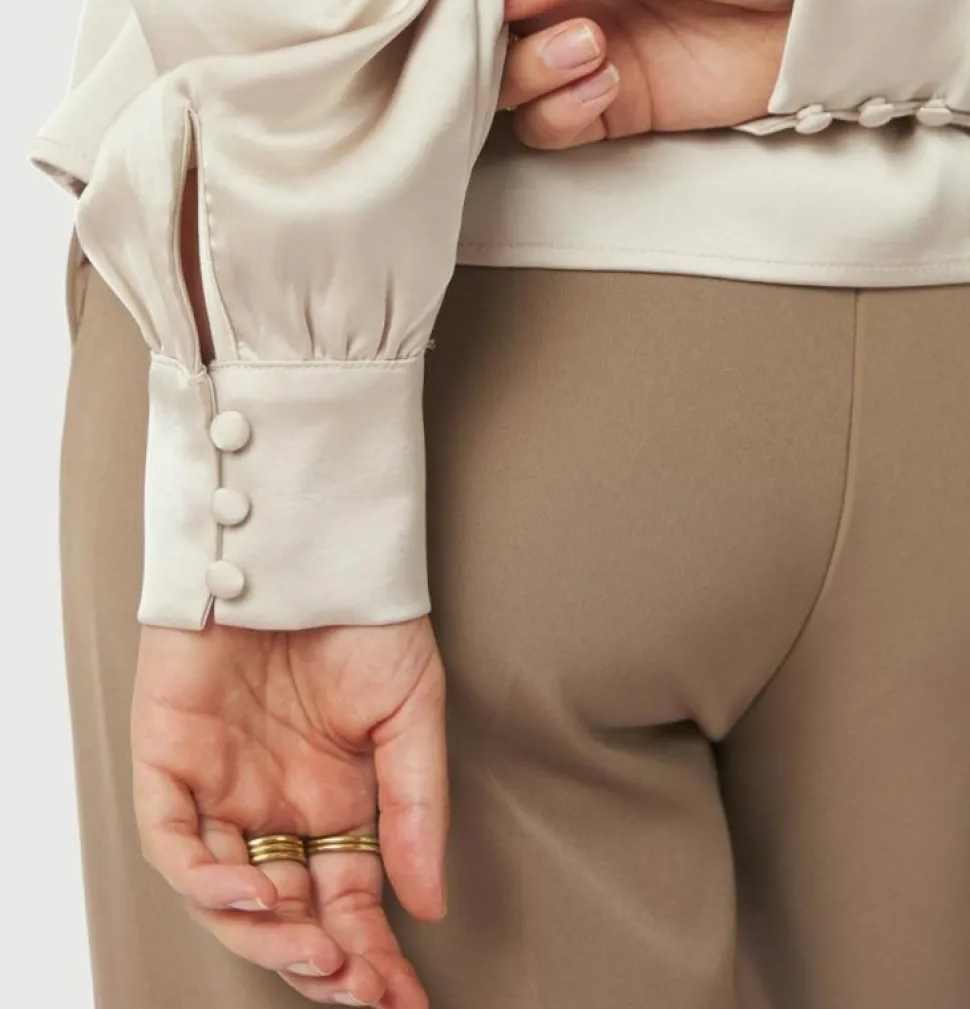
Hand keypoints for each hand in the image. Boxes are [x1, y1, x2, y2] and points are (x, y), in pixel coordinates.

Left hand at [132, 617, 445, 1006]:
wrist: (310, 543)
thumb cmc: (364, 617)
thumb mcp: (412, 712)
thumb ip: (416, 807)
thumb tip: (429, 901)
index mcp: (334, 799)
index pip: (348, 901)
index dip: (372, 956)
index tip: (402, 1000)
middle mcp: (274, 805)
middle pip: (288, 913)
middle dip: (323, 962)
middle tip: (361, 990)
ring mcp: (219, 786)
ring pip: (225, 894)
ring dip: (268, 937)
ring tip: (318, 954)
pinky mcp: (170, 758)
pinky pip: (174, 841)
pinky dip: (206, 880)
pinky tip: (256, 895)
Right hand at [499, 0, 805, 146]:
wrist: (825, 3)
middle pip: (481, 26)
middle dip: (494, 34)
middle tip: (543, 21)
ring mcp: (581, 51)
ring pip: (506, 82)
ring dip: (532, 73)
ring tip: (591, 47)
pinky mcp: (609, 105)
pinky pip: (548, 126)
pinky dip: (561, 114)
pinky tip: (605, 82)